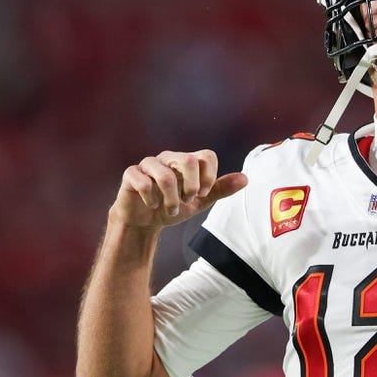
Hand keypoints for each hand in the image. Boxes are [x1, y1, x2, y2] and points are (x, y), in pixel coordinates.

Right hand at [112, 149, 247, 229]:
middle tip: (188, 200)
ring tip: (171, 210)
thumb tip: (245, 179)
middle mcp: (168, 158)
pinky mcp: (131, 174)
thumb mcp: (200, 201)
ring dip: (172, 200)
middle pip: (189, 160)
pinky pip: (143, 183)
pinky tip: (152, 206)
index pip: (207, 156)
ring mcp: (149, 164)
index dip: (209, 176)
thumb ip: (220, 189)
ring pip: (165, 176)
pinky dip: (152, 200)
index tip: (203, 193)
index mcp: (186, 161)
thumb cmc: (172, 206)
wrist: (145, 221)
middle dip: (192, 186)